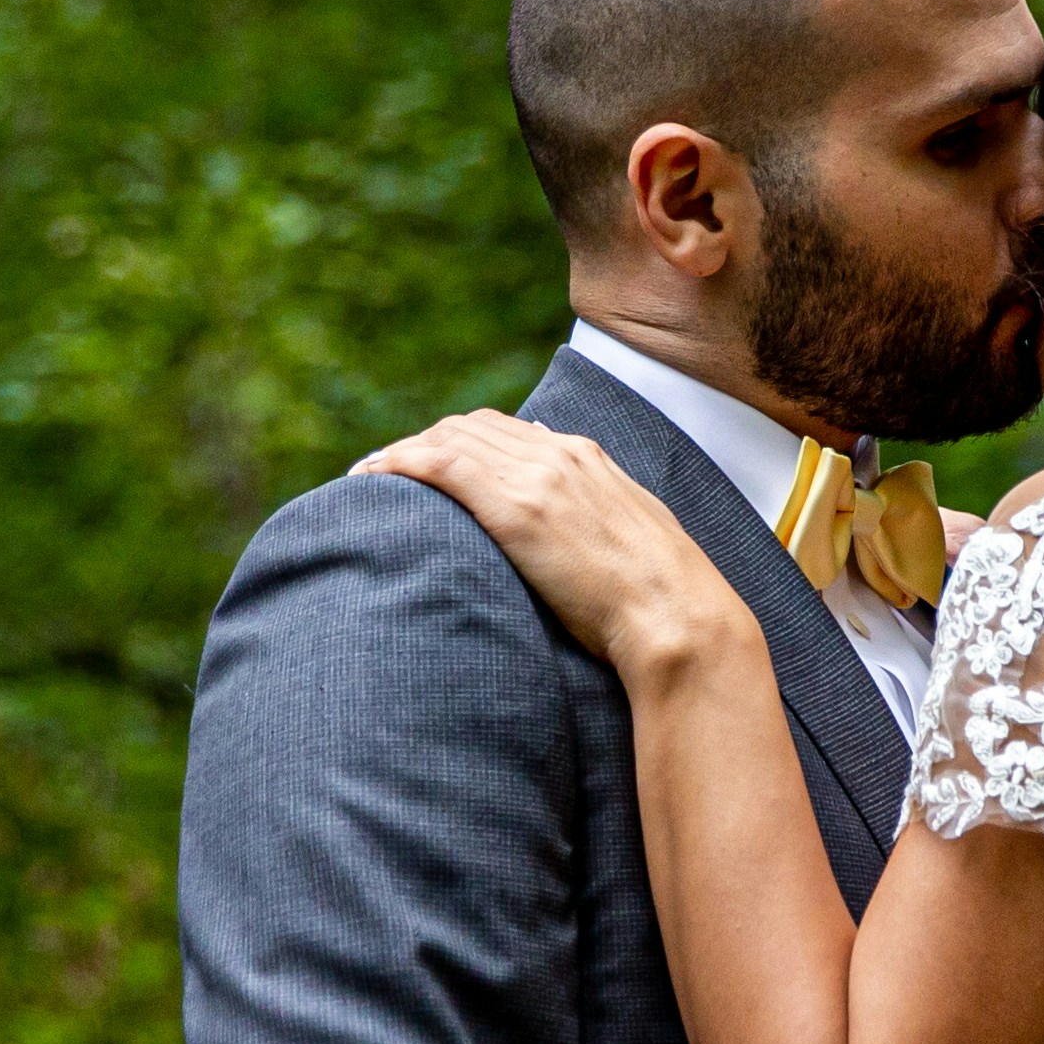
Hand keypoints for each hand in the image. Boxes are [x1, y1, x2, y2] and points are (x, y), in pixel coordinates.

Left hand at [356, 412, 740, 673]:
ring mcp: (536, 476)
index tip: (432, 465)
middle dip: (425, 443)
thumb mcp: (627, 536)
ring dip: (402, 452)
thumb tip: (560, 499)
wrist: (676, 616)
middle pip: (470, 427)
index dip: (461, 443)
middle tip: (387, 471)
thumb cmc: (658, 597)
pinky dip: (396, 463)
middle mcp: (557, 452)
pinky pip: (437, 464)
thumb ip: (592, 508)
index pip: (507, 430)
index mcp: (585, 457)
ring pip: (447, 438)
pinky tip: (367, 478)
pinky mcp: (514, 507)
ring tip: (367, 476)